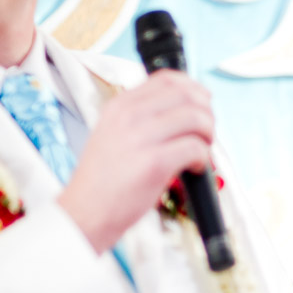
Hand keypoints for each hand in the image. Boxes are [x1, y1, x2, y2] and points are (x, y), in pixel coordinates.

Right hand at [57, 70, 212, 252]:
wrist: (84, 214)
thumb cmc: (103, 181)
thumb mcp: (112, 134)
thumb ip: (141, 118)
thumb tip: (182, 109)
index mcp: (119, 105)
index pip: (167, 78)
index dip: (193, 89)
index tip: (202, 104)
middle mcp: (129, 116)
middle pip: (188, 95)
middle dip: (207, 113)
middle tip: (206, 133)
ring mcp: (141, 138)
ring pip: (197, 118)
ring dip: (208, 135)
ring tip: (202, 151)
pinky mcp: (155, 163)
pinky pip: (195, 147)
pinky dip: (204, 158)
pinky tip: (195, 168)